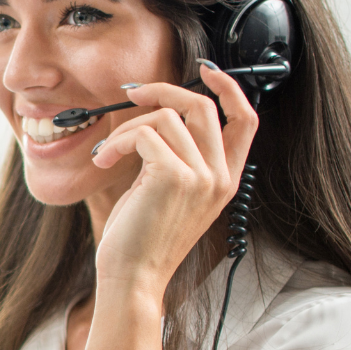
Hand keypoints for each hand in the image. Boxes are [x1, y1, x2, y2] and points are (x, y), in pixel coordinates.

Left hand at [86, 61, 260, 299]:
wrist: (133, 277)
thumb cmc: (143, 239)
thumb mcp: (171, 193)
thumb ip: (179, 157)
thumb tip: (160, 114)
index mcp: (226, 180)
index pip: (246, 120)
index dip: (230, 89)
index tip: (206, 71)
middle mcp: (221, 176)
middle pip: (203, 106)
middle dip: (162, 90)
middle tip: (131, 94)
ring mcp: (201, 176)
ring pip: (165, 117)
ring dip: (126, 129)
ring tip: (107, 153)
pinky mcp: (173, 176)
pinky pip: (143, 134)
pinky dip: (117, 142)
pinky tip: (104, 161)